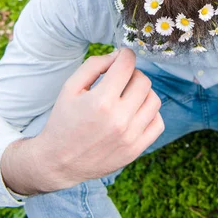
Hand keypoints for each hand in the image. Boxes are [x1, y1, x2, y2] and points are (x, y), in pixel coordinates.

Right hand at [34, 48, 164, 188]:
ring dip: (143, 93)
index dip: (126, 55)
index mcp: (101, 101)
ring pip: (154, 100)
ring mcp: (130, 136)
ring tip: (129, 96)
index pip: (127, 65)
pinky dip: (150, 114)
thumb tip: (118, 56)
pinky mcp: (136, 149)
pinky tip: (136, 113)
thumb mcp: (70, 88)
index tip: (123, 56)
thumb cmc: (64, 121)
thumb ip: (94, 65)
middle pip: (143, 81)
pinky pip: (158, 123)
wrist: (59, 162)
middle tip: (122, 78)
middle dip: (133, 74)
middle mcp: (119, 119)